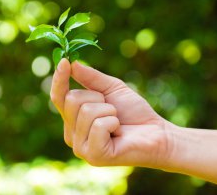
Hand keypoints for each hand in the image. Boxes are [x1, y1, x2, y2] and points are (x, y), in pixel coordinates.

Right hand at [50, 59, 174, 167]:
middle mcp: (72, 135)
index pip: (58, 97)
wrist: (158, 133)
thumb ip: (90, 77)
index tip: (65, 61)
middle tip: (112, 109)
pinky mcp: (94, 156)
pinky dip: (114, 122)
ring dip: (109, 111)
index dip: (59, 79)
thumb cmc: (134, 112)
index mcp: (73, 120)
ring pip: (86, 111)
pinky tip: (119, 133)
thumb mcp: (111, 88)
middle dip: (97, 97)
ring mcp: (81, 148)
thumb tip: (72, 63)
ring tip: (117, 122)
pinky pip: (99, 125)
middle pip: (72, 100)